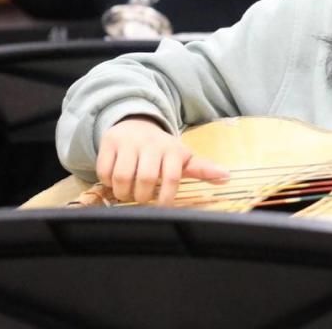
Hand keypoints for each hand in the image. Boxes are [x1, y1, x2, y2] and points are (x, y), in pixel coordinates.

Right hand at [96, 115, 228, 205]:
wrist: (137, 124)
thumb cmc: (163, 149)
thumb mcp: (183, 157)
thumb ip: (202, 169)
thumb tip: (227, 177)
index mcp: (172, 149)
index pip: (172, 177)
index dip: (166, 197)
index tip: (162, 207)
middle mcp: (151, 144)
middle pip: (145, 178)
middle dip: (142, 196)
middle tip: (142, 199)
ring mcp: (129, 142)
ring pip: (122, 176)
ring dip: (123, 192)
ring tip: (128, 194)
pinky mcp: (109, 142)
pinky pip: (104, 170)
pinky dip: (107, 182)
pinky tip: (114, 183)